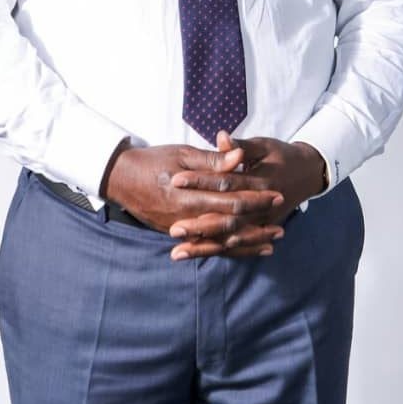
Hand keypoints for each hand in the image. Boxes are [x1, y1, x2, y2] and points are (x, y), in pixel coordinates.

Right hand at [101, 141, 284, 237]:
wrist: (120, 178)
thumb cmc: (153, 160)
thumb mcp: (182, 154)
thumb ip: (213, 160)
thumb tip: (239, 156)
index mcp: (189, 194)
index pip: (230, 200)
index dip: (255, 198)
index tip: (276, 195)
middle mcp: (185, 217)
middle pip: (229, 226)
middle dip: (256, 225)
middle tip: (281, 225)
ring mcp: (180, 229)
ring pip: (219, 241)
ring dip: (246, 243)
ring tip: (271, 243)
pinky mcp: (176, 234)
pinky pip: (206, 246)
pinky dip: (227, 249)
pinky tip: (244, 249)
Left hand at [168, 132, 327, 260]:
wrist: (307, 173)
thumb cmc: (280, 155)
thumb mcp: (263, 145)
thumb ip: (240, 146)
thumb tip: (221, 137)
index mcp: (260, 180)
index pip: (226, 182)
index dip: (201, 181)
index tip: (176, 181)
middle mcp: (262, 206)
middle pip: (227, 217)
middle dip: (199, 225)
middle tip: (173, 229)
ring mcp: (263, 222)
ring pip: (231, 237)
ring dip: (205, 245)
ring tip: (178, 251)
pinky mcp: (261, 230)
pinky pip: (238, 246)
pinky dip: (218, 251)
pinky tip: (197, 254)